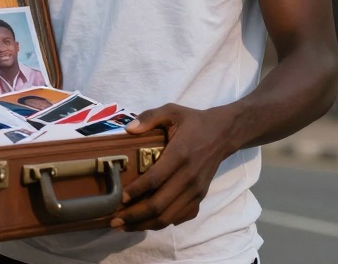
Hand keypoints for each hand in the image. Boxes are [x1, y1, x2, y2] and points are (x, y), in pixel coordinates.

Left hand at [112, 103, 236, 231]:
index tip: (118, 198)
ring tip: (125, 226)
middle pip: (159, 205)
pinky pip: (180, 217)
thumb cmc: (194, 122)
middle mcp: (188, 177)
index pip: (154, 179)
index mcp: (179, 155)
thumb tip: (128, 129)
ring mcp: (196, 190)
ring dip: (145, 224)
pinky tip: (146, 223)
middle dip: (134, 215)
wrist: (223, 133)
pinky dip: (162, 223)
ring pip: (168, 216)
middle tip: (114, 220)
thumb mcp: (172, 111)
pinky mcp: (200, 197)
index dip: (135, 191)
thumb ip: (150, 117)